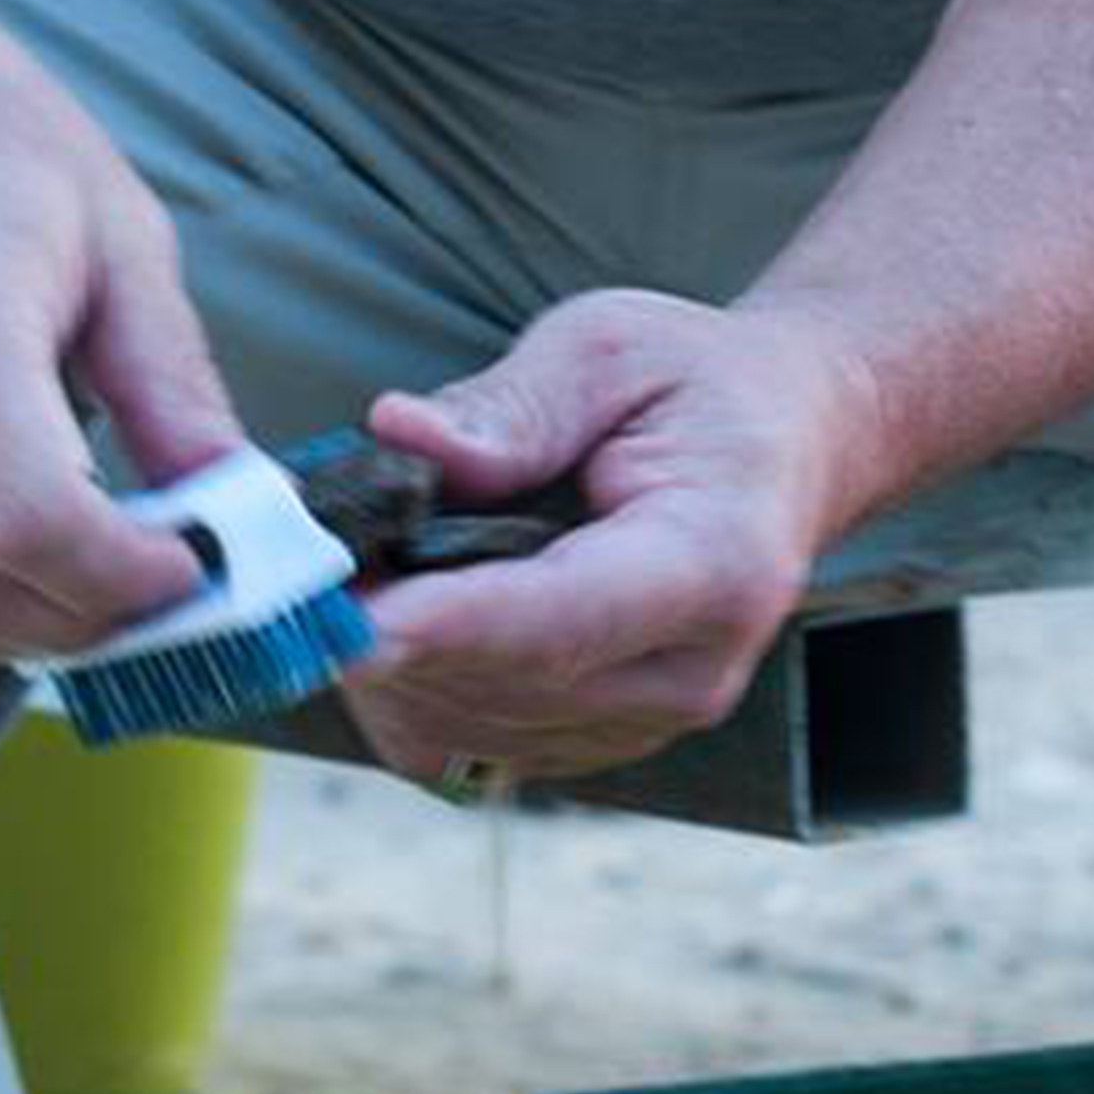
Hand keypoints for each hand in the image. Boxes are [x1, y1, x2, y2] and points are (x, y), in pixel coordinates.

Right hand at [0, 0, 243, 661]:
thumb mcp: (111, 222)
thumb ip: (169, 380)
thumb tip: (236, 508)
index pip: (29, 522)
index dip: (127, 577)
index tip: (193, 561)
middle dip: (80, 619)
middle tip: (158, 590)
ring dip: (8, 630)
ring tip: (89, 586)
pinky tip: (6, 560)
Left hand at [345, 289, 876, 787]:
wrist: (784, 443)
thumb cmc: (693, 385)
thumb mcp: (608, 348)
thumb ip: (509, 406)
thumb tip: (398, 436)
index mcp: (717, 562)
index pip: (569, 615)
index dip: (454, 624)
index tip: (355, 619)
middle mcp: (692, 669)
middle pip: (508, 681)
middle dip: (391, 628)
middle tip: (309, 551)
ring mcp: (649, 721)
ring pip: (472, 725)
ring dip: (390, 662)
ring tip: (359, 563)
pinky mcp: (600, 741)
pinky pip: (470, 746)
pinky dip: (408, 690)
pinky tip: (396, 613)